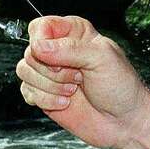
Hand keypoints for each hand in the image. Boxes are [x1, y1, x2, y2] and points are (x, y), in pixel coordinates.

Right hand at [15, 15, 149, 148]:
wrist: (124, 121)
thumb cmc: (121, 86)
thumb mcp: (102, 58)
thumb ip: (69, 49)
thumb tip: (39, 47)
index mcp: (74, 33)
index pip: (41, 26)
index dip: (42, 41)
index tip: (58, 58)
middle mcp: (59, 51)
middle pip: (30, 51)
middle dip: (52, 70)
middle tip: (78, 77)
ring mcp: (49, 73)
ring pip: (25, 71)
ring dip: (49, 86)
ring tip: (73, 91)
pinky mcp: (44, 94)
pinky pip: (27, 92)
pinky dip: (45, 100)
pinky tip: (66, 103)